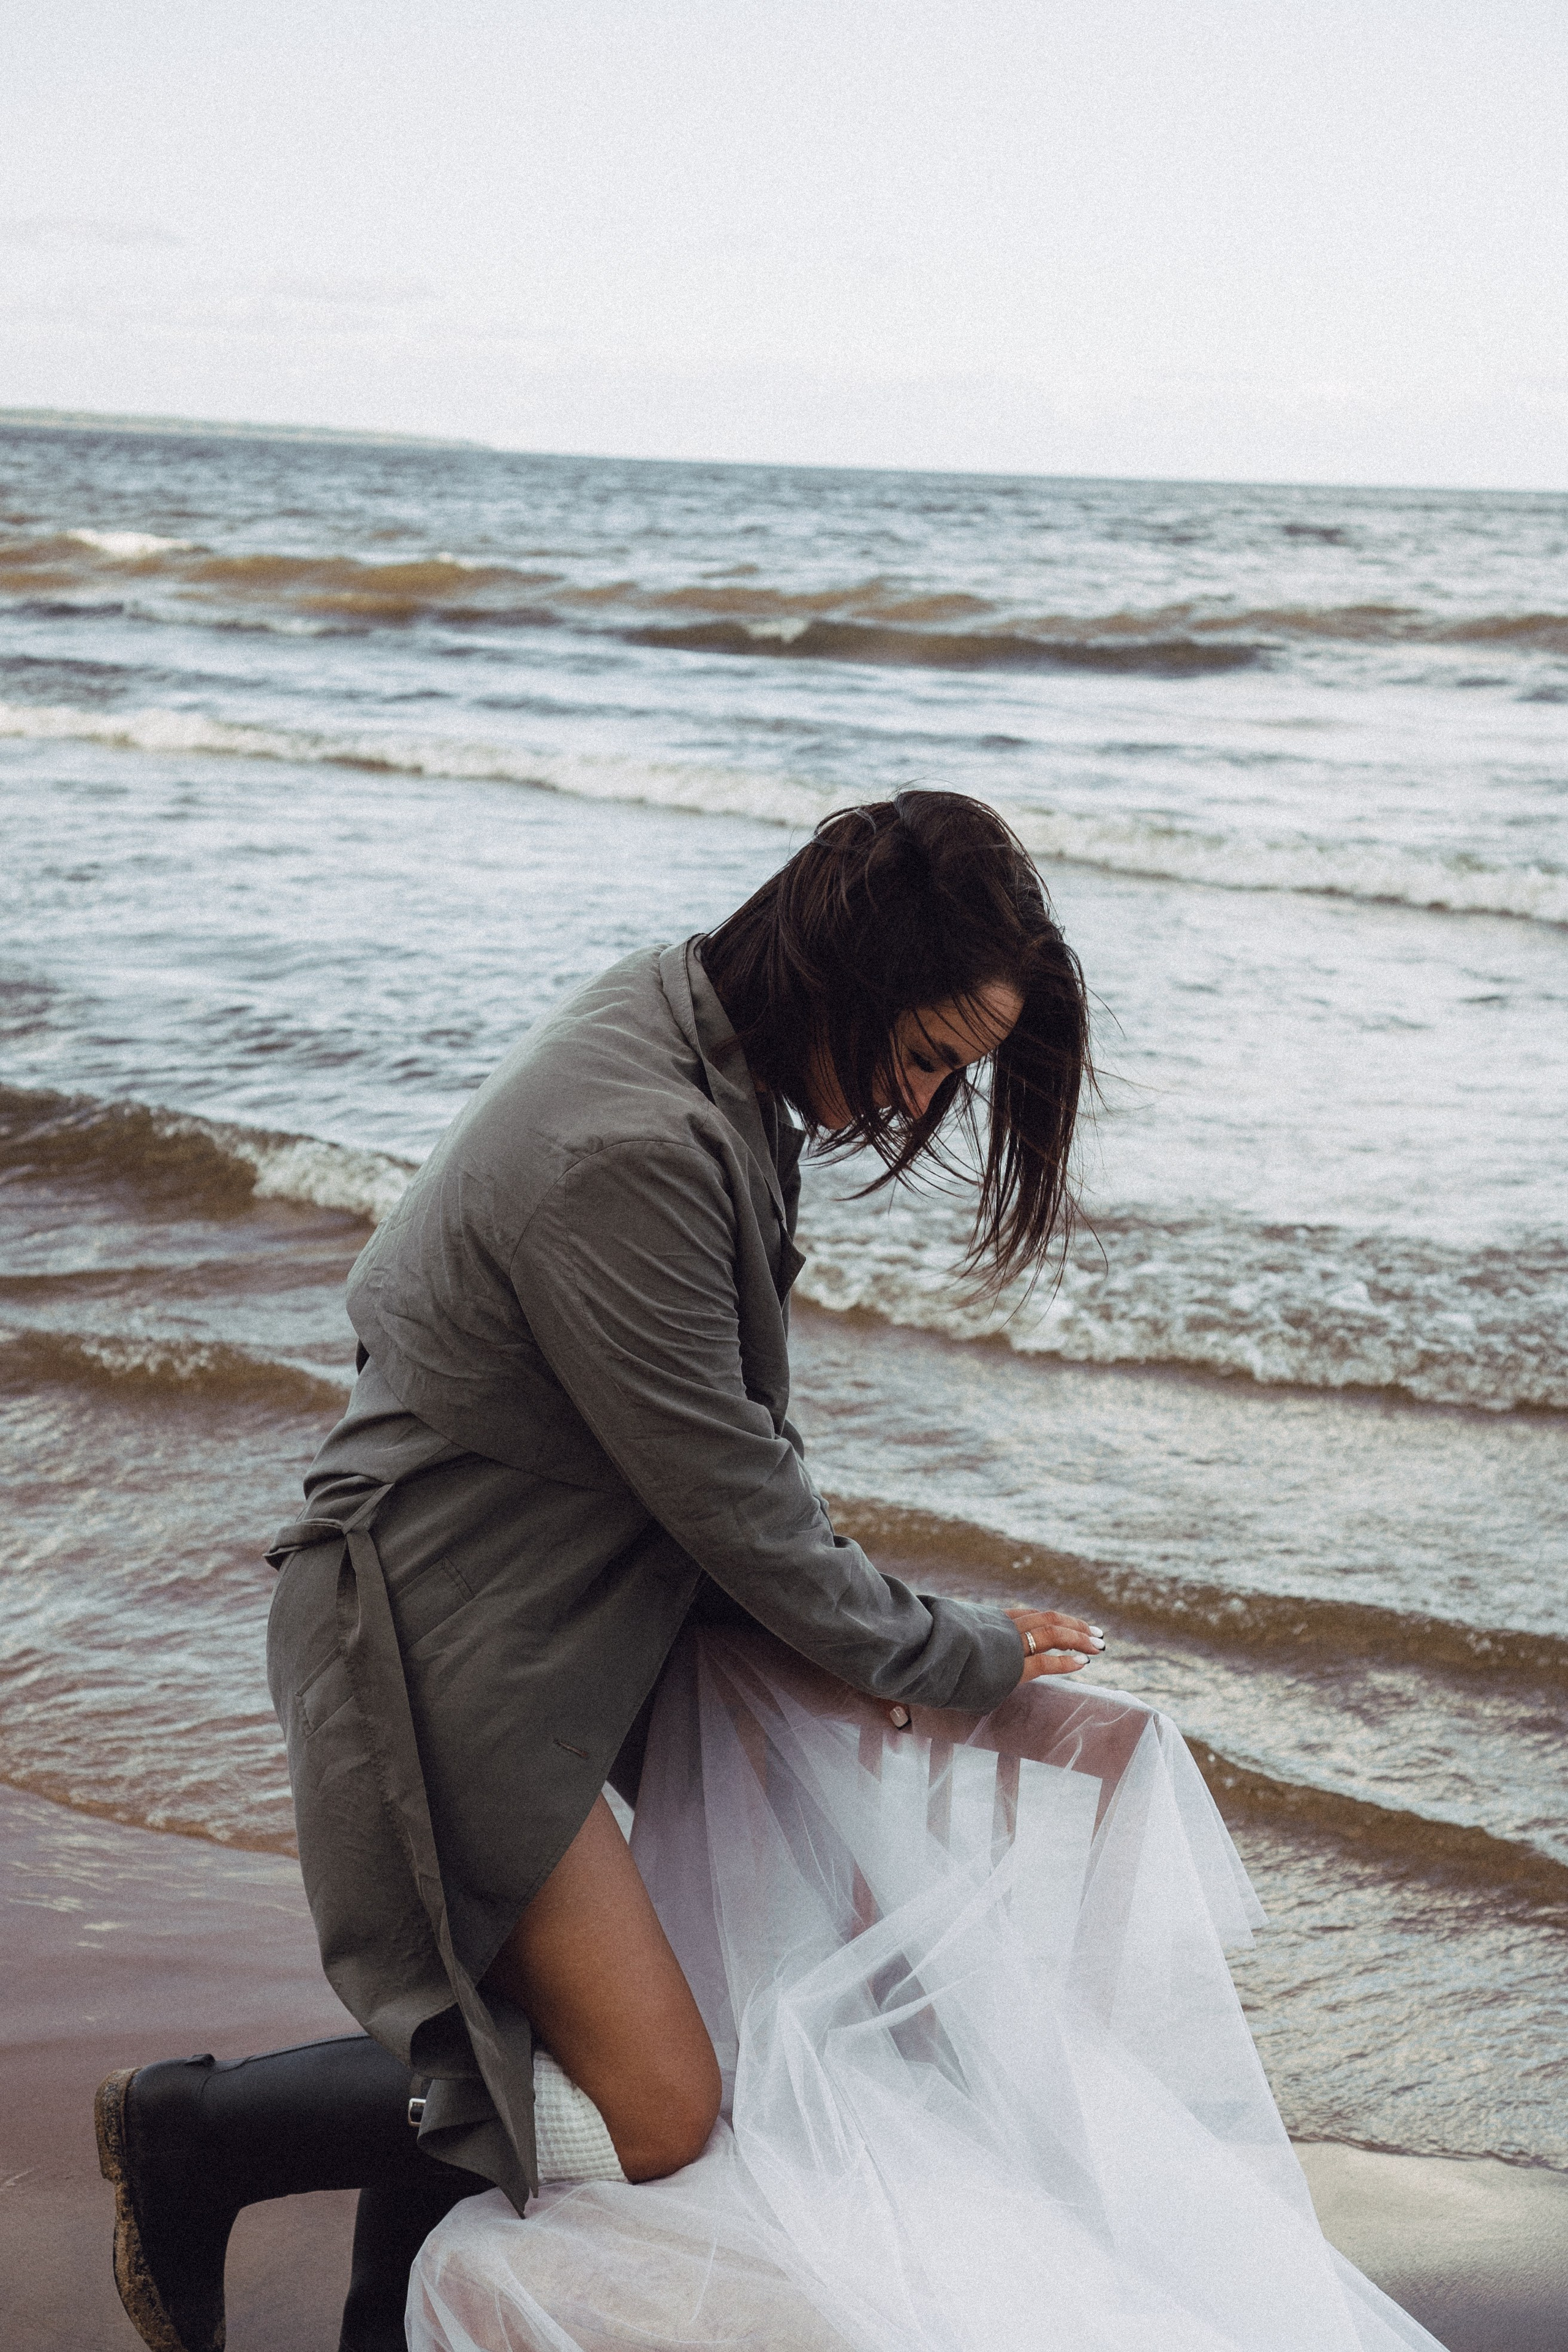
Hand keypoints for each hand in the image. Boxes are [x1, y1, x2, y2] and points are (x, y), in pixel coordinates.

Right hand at [884, 1605, 1106, 1726]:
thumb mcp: (911, 1664)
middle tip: (1095, 1633)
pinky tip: (1085, 1662)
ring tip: (1100, 1644)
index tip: (1060, 1624)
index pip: (1018, 1617)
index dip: (1042, 1620)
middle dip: (1071, 1626)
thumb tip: (896, 1721)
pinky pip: (1045, 1658)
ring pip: (1051, 1632)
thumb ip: (911, 1689)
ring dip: (1078, 1636)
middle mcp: (995, 1628)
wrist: (910, 1644)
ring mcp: (1003, 1643)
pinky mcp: (1009, 1662)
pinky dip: (1066, 1659)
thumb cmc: (904, 1651)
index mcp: (977, 1623)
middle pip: (1042, 1620)